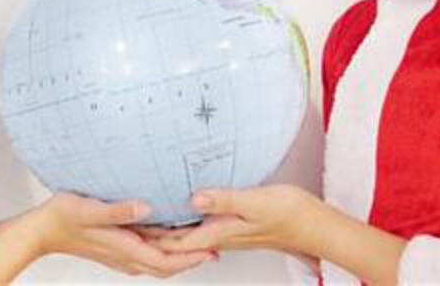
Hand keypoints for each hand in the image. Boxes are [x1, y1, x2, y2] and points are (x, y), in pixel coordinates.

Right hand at [30, 192, 215, 277]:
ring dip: (182, 253)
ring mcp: (123, 253)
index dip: (192, 257)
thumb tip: (146, 208)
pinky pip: (149, 251)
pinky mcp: (119, 246)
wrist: (43, 229)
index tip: (213, 248)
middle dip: (194, 256)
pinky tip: (171, 232)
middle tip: (218, 242)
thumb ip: (118, 211)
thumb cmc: (64, 217)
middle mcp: (127, 256)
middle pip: (168, 264)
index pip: (166, 262)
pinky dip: (166, 247)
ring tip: (203, 238)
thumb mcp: (90, 209)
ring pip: (160, 260)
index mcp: (124, 250)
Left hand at [138, 185, 319, 274]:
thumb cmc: (288, 213)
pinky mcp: (233, 225)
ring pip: (186, 236)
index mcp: (220, 233)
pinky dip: (183, 222)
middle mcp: (220, 236)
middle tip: (126, 224)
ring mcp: (226, 232)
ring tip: (144, 219)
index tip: (128, 229)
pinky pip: (200, 227)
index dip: (150, 237)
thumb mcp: (255, 202)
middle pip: (176, 242)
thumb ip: (224, 200)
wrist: (312, 224)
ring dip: (164, 230)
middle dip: (150, 236)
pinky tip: (180, 210)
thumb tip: (194, 198)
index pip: (175, 242)